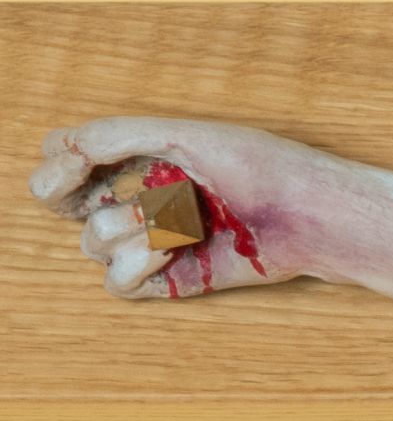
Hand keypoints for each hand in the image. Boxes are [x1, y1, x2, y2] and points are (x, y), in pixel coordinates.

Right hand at [27, 116, 327, 297]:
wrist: (308, 217)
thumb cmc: (259, 167)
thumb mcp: (183, 136)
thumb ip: (114, 136)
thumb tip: (56, 152)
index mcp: (135, 158)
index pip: (61, 161)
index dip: (55, 170)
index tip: (74, 168)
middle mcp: (137, 199)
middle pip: (68, 207)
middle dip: (99, 198)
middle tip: (152, 194)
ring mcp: (152, 242)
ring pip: (92, 245)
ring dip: (130, 229)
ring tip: (183, 219)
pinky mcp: (172, 280)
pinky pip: (118, 284)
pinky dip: (137, 265)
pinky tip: (174, 250)